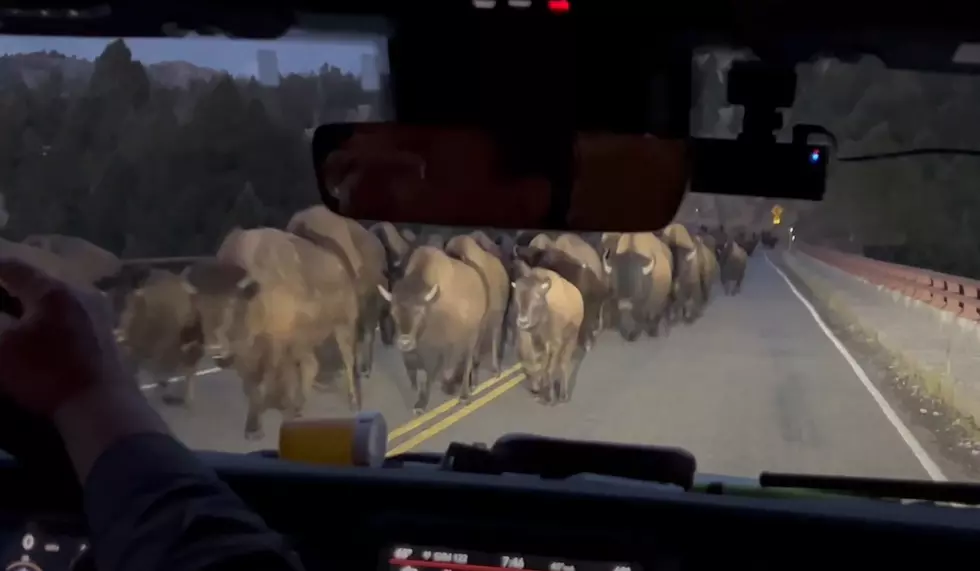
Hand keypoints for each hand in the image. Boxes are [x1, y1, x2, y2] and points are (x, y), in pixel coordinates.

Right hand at [0, 256, 128, 416]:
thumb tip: (1, 315)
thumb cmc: (47, 371)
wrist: (101, 403)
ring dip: (35, 301)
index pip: (14, 267)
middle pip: (39, 280)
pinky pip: (72, 312)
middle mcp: (80, 291)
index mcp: (52, 290)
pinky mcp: (106, 330)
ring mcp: (98, 310)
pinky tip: (44, 329)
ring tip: (16, 313)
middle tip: (1, 295)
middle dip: (14, 286)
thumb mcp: (2, 346)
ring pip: (57, 296)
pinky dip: (53, 315)